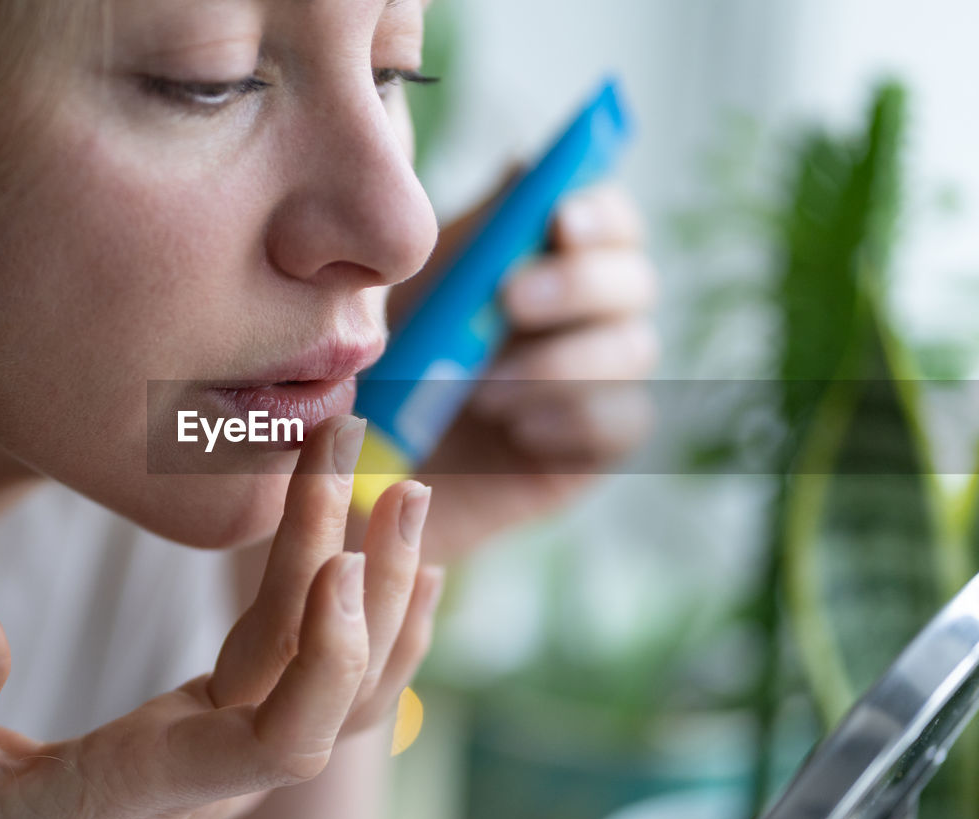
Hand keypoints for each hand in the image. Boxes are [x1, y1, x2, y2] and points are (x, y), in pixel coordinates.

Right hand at [0, 416, 442, 818]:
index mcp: (148, 782)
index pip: (282, 741)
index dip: (328, 658)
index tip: (342, 561)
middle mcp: (213, 771)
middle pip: (329, 689)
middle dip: (372, 584)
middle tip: (398, 481)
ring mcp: (229, 751)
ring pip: (342, 685)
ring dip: (384, 592)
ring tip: (407, 497)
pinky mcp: (226, 726)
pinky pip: (318, 678)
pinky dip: (363, 618)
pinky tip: (389, 565)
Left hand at [408, 183, 658, 562]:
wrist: (361, 475)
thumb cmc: (384, 369)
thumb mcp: (413, 296)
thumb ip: (470, 237)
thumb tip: (523, 164)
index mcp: (545, 264)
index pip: (608, 219)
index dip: (599, 211)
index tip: (560, 221)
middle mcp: (585, 316)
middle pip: (634, 278)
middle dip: (577, 283)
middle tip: (510, 301)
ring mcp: (595, 383)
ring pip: (635, 349)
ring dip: (562, 359)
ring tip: (483, 389)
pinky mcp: (593, 447)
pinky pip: (625, 423)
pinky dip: (575, 418)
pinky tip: (517, 429)